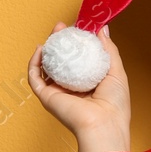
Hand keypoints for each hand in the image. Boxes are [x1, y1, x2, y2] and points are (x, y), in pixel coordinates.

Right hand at [27, 22, 131, 151]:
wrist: (104, 124)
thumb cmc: (115, 104)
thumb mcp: (116, 71)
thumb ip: (109, 50)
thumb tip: (103, 29)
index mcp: (87, 84)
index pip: (78, 59)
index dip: (75, 42)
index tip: (76, 27)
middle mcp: (71, 88)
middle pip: (60, 60)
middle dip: (59, 41)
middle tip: (61, 27)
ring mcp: (57, 92)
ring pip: (46, 67)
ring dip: (46, 48)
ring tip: (53, 33)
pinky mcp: (47, 97)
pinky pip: (34, 78)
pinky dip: (33, 63)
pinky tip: (40, 49)